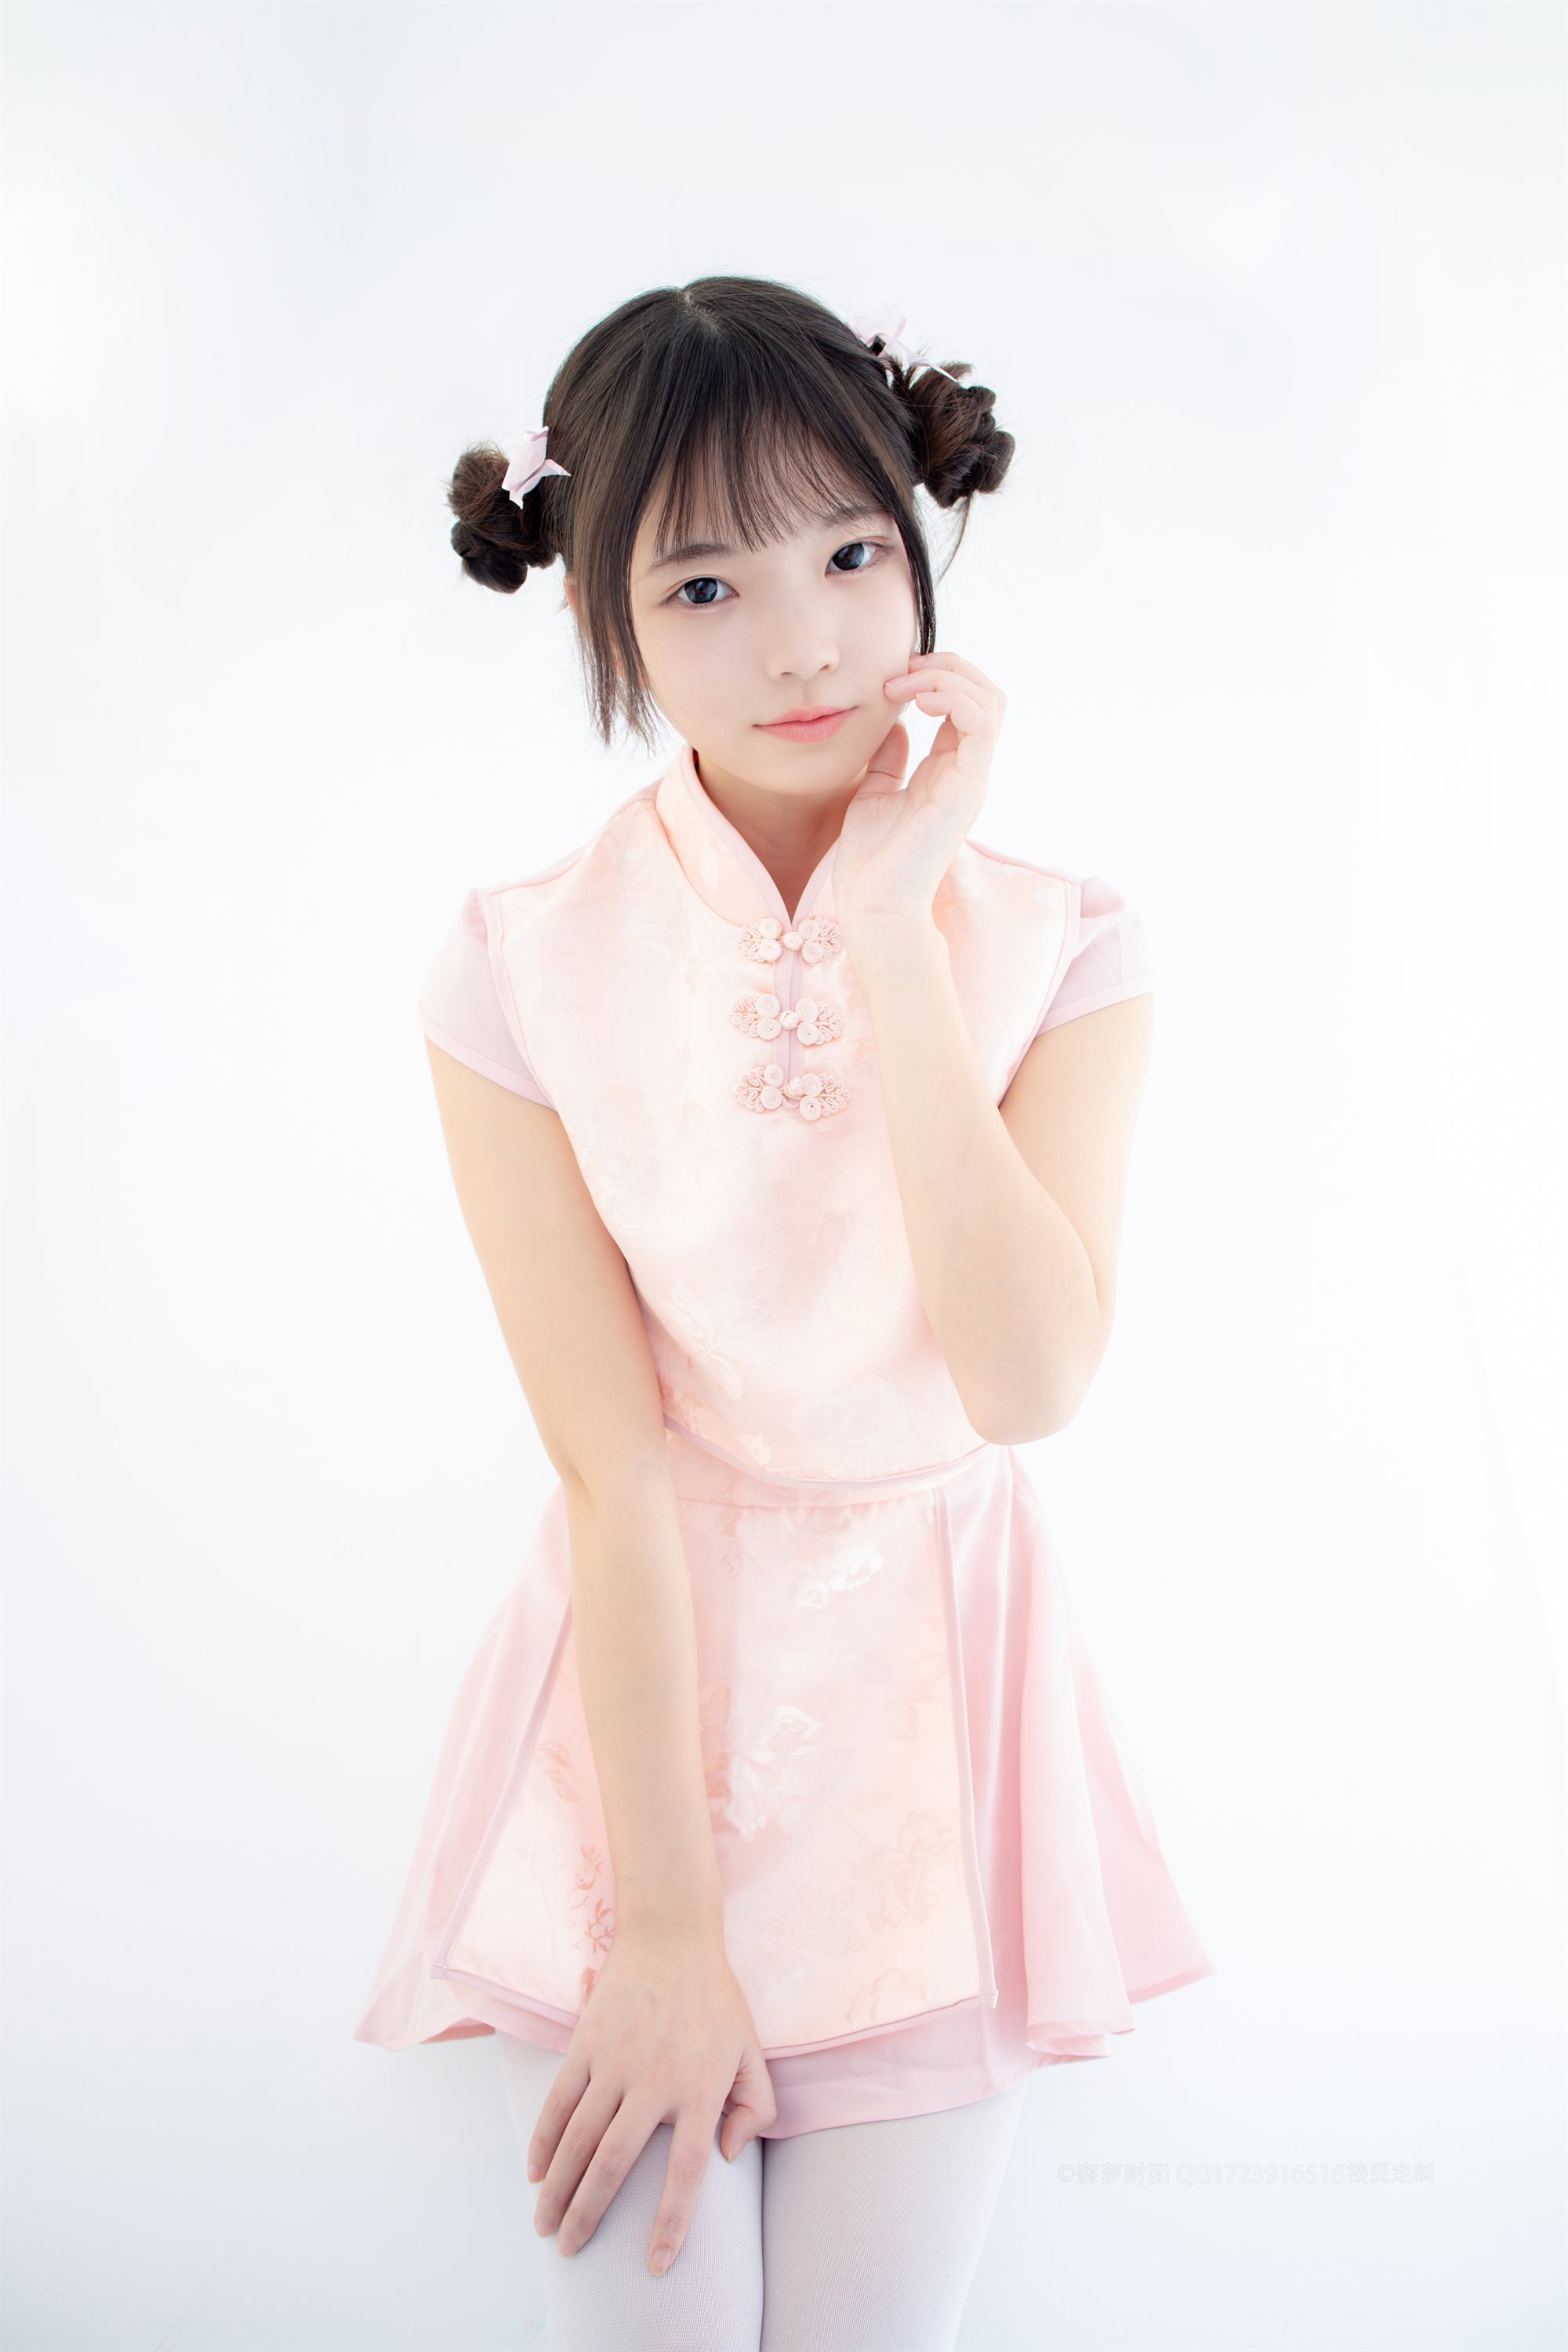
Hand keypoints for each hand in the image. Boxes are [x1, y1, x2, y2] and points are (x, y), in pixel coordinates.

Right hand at [525, 1927, 775, 2276]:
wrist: (671, 1936)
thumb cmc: (716, 2000)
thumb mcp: (751, 2051)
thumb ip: (756, 2108)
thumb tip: (729, 2158)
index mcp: (699, 2091)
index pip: (686, 2175)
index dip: (670, 2225)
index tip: (655, 2265)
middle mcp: (653, 2082)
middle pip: (612, 2167)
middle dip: (587, 2217)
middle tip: (570, 2251)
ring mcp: (614, 2062)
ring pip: (577, 2141)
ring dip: (558, 2189)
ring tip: (546, 2225)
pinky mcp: (586, 2044)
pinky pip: (558, 2102)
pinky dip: (543, 2141)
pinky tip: (536, 2172)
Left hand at [831, 650, 1007, 930]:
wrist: (874, 904)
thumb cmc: (871, 862)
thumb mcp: (875, 794)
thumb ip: (889, 760)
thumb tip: (893, 724)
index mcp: (950, 772)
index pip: (965, 705)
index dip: (935, 677)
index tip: (892, 677)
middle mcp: (969, 771)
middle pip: (986, 695)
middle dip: (947, 667)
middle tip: (903, 669)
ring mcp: (973, 777)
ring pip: (990, 700)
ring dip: (948, 676)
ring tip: (906, 682)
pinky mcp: (968, 785)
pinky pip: (981, 722)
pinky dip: (953, 696)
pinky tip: (917, 700)